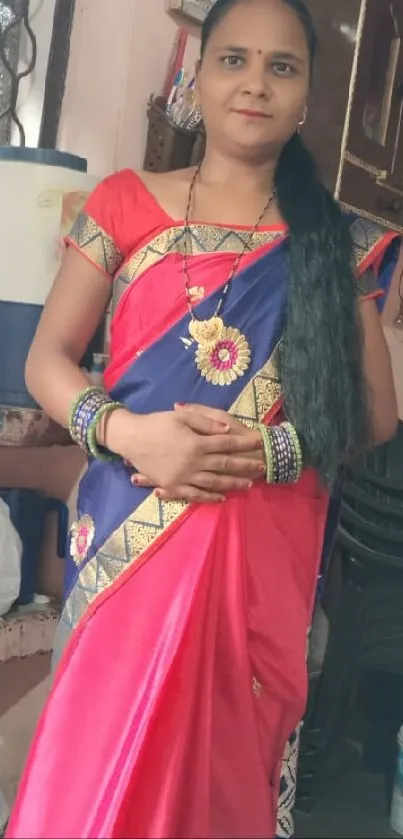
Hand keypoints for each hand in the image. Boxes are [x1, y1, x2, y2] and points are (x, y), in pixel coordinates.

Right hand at [122, 404, 264, 502]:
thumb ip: (206, 422)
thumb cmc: (156, 423)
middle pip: (225, 465)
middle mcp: (193, 462)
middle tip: (261, 466)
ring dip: (233, 483)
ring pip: (214, 482)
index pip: (227, 443)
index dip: (245, 443)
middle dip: (245, 465)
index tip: (259, 442)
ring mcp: (183, 477)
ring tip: (248, 484)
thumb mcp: (182, 416)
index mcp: (196, 443)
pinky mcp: (173, 486)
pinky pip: (195, 494)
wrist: (131, 438)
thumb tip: (227, 430)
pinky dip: (210, 497)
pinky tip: (222, 497)